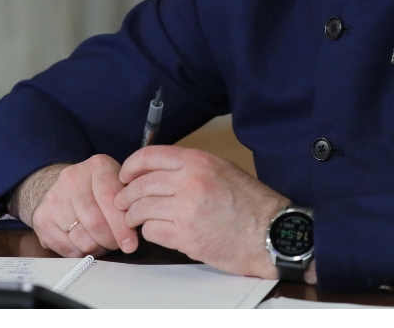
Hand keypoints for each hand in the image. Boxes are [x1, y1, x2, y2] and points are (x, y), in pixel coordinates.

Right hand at [14, 155, 138, 257]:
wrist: (66, 188)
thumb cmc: (102, 190)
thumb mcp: (120, 185)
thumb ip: (130, 201)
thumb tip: (139, 226)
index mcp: (98, 165)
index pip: (110, 199)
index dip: (122, 226)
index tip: (131, 245)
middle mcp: (72, 178)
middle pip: (95, 222)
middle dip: (111, 240)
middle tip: (118, 244)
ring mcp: (53, 198)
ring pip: (82, 239)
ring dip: (97, 248)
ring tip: (102, 241)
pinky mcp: (41, 218)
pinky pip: (66, 249)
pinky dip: (80, 253)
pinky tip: (86, 243)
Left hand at [116, 145, 287, 277]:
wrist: (269, 233)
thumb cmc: (251, 204)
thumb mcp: (223, 170)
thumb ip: (192, 168)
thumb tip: (159, 171)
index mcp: (199, 161)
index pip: (150, 156)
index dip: (131, 166)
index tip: (125, 175)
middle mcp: (190, 181)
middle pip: (140, 185)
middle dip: (126, 195)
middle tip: (123, 202)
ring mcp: (186, 209)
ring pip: (141, 209)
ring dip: (134, 216)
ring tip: (136, 220)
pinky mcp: (185, 236)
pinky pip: (152, 231)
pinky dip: (149, 232)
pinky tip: (157, 232)